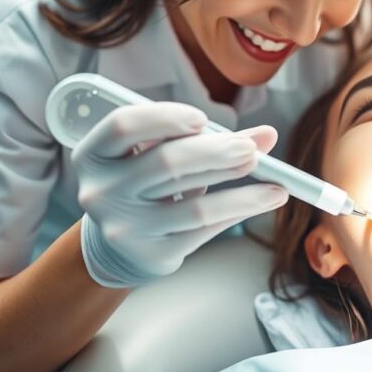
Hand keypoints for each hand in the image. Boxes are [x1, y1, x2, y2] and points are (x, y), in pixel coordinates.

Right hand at [72, 102, 287, 286]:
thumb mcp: (162, 154)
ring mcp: (125, 227)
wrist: (119, 246)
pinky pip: (204, 230)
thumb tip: (267, 135)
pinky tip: (263, 202)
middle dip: (216, 153)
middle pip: (166, 163)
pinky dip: (238, 212)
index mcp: (95, 154)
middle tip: (251, 150)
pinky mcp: (152, 254)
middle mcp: (102, 191)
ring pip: (194, 205)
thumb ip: (208, 138)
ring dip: (241, 192)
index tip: (202, 119)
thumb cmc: (145, 185)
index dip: (165, 118)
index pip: (123, 125)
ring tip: (277, 184)